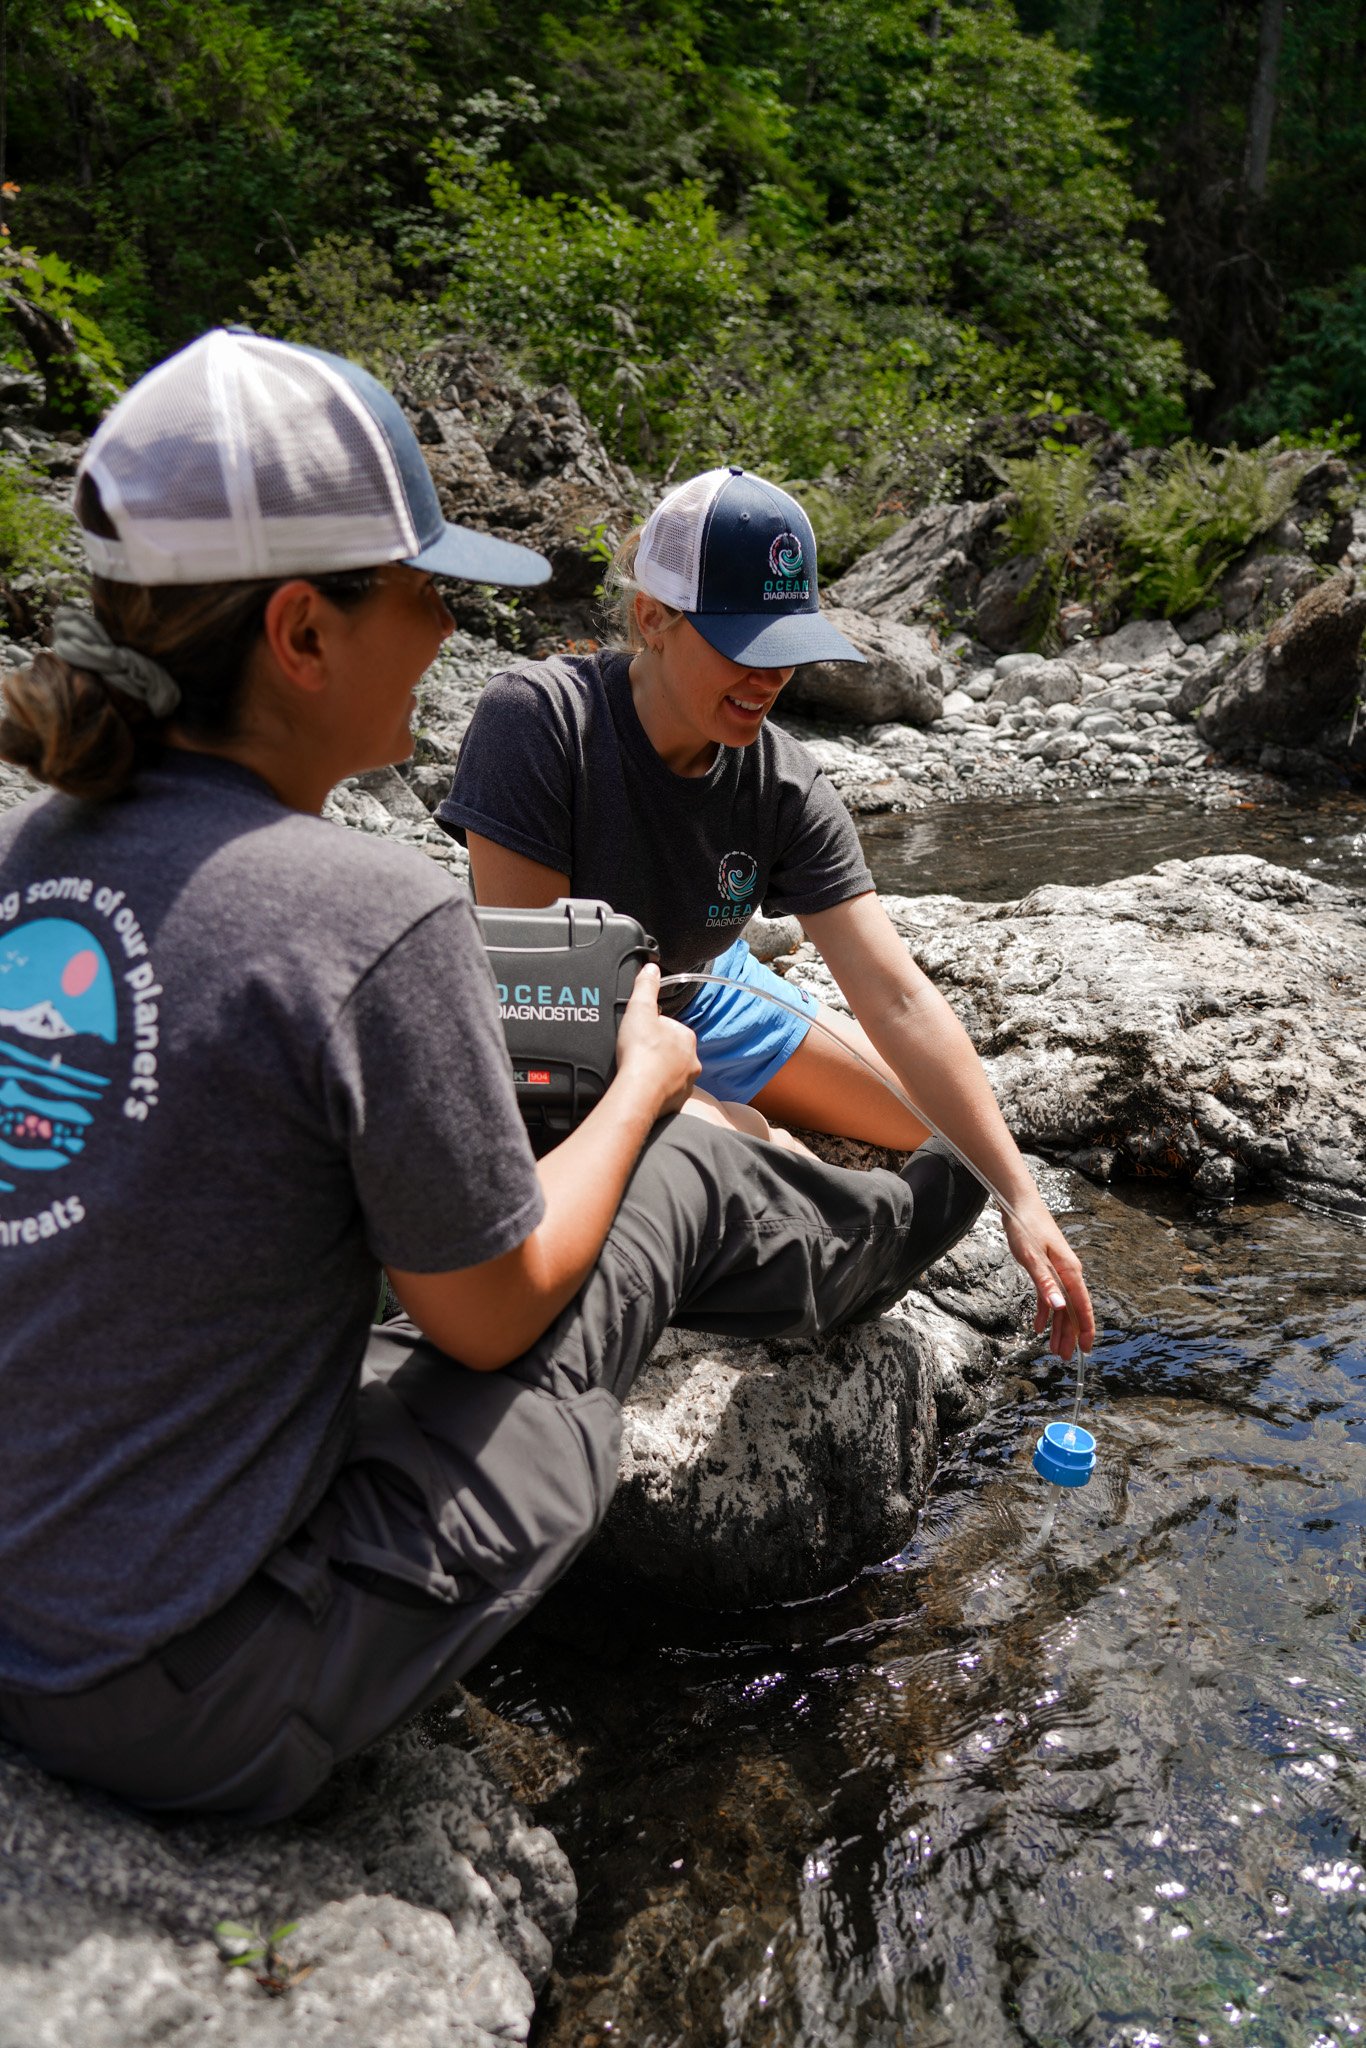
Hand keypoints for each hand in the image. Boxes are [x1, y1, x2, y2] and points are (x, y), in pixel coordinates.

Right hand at [614, 963, 700, 1118]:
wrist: (639, 1092)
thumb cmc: (641, 1051)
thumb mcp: (640, 1009)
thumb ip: (646, 987)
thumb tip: (651, 968)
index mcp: (687, 1037)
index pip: (671, 1028)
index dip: (653, 1030)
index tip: (639, 1035)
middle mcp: (693, 1061)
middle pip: (672, 1052)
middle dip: (657, 1053)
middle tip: (636, 1054)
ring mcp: (687, 1084)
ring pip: (671, 1074)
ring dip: (657, 1073)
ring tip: (637, 1073)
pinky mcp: (677, 1103)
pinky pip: (667, 1094)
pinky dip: (656, 1092)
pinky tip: (641, 1088)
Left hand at [1002, 1191, 1095, 1359]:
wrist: (1018, 1203)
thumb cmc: (1026, 1226)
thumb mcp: (1031, 1256)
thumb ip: (1044, 1283)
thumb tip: (1059, 1307)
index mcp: (1069, 1271)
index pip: (1082, 1306)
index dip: (1085, 1329)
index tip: (1086, 1350)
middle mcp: (1067, 1273)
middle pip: (1072, 1310)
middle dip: (1069, 1335)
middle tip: (1063, 1358)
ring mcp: (1056, 1271)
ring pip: (1060, 1306)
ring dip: (1057, 1328)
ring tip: (1053, 1350)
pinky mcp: (1044, 1269)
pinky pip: (1048, 1296)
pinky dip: (1043, 1312)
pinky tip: (1037, 1327)